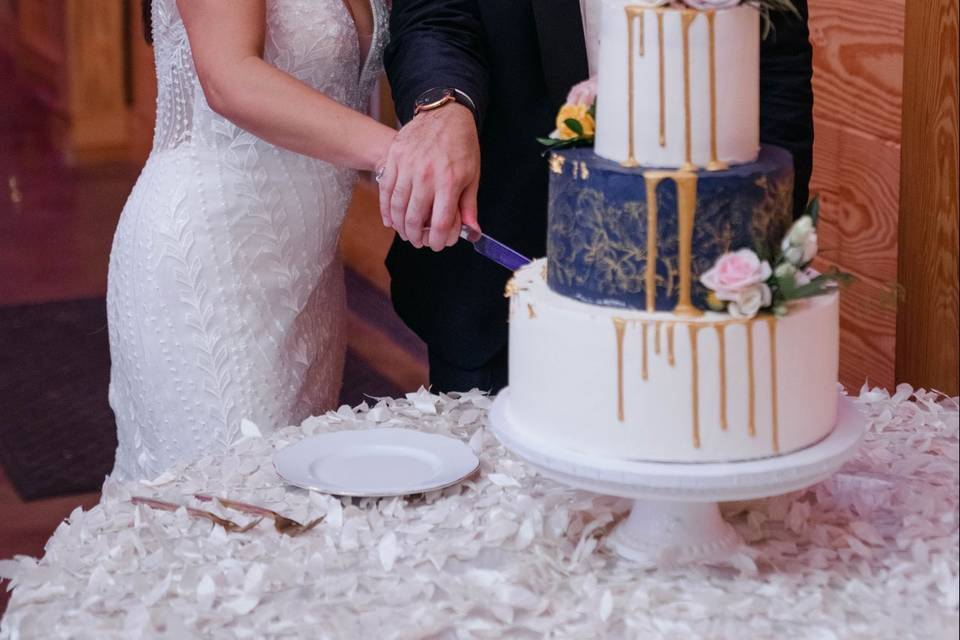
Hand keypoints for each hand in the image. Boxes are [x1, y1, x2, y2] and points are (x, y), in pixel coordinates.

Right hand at [377, 104, 480, 251]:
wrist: (445, 114)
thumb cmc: (462, 146)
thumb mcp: (473, 175)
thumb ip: (469, 206)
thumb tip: (471, 231)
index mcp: (448, 182)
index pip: (438, 223)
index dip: (436, 240)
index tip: (435, 244)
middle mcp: (426, 175)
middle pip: (414, 218)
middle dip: (415, 237)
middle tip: (418, 241)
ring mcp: (407, 165)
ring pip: (397, 206)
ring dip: (399, 225)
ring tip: (405, 232)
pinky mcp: (394, 157)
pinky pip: (385, 189)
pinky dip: (386, 208)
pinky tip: (390, 219)